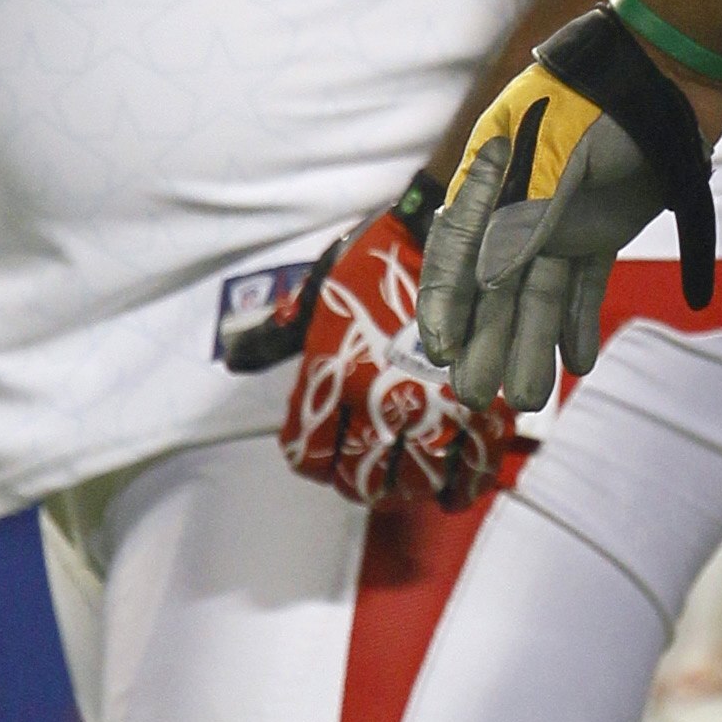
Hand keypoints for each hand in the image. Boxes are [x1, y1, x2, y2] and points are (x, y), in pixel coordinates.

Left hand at [272, 206, 512, 509]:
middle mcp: (382, 400)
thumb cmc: (377, 260)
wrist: (447, 228)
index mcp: (335, 375)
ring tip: (409, 483)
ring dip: (411, 490)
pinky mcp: (485, 403)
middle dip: (363, 485)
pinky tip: (454, 493)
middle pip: (364, 480)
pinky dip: (465, 487)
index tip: (323, 459)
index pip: (310, 455)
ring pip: (418, 482)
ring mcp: (436, 406)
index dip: (314, 463)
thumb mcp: (320, 294)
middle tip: (368, 477)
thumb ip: (281, 333)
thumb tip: (235, 357)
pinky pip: (475, 467)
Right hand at [418, 7, 716, 408]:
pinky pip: (585, 281)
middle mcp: (519, 202)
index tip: (443, 351)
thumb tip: (488, 289)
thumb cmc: (600, 102)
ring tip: (532, 398)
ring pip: (541, 291)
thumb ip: (522, 223)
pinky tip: (579, 362)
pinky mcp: (605, 224)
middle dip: (489, 342)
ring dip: (534, 344)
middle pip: (496, 284)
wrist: (671, 69)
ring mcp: (563, 216)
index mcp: (490, 176)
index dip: (447, 303)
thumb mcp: (552, 160)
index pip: (457, 251)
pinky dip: (580, 320)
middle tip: (481, 398)